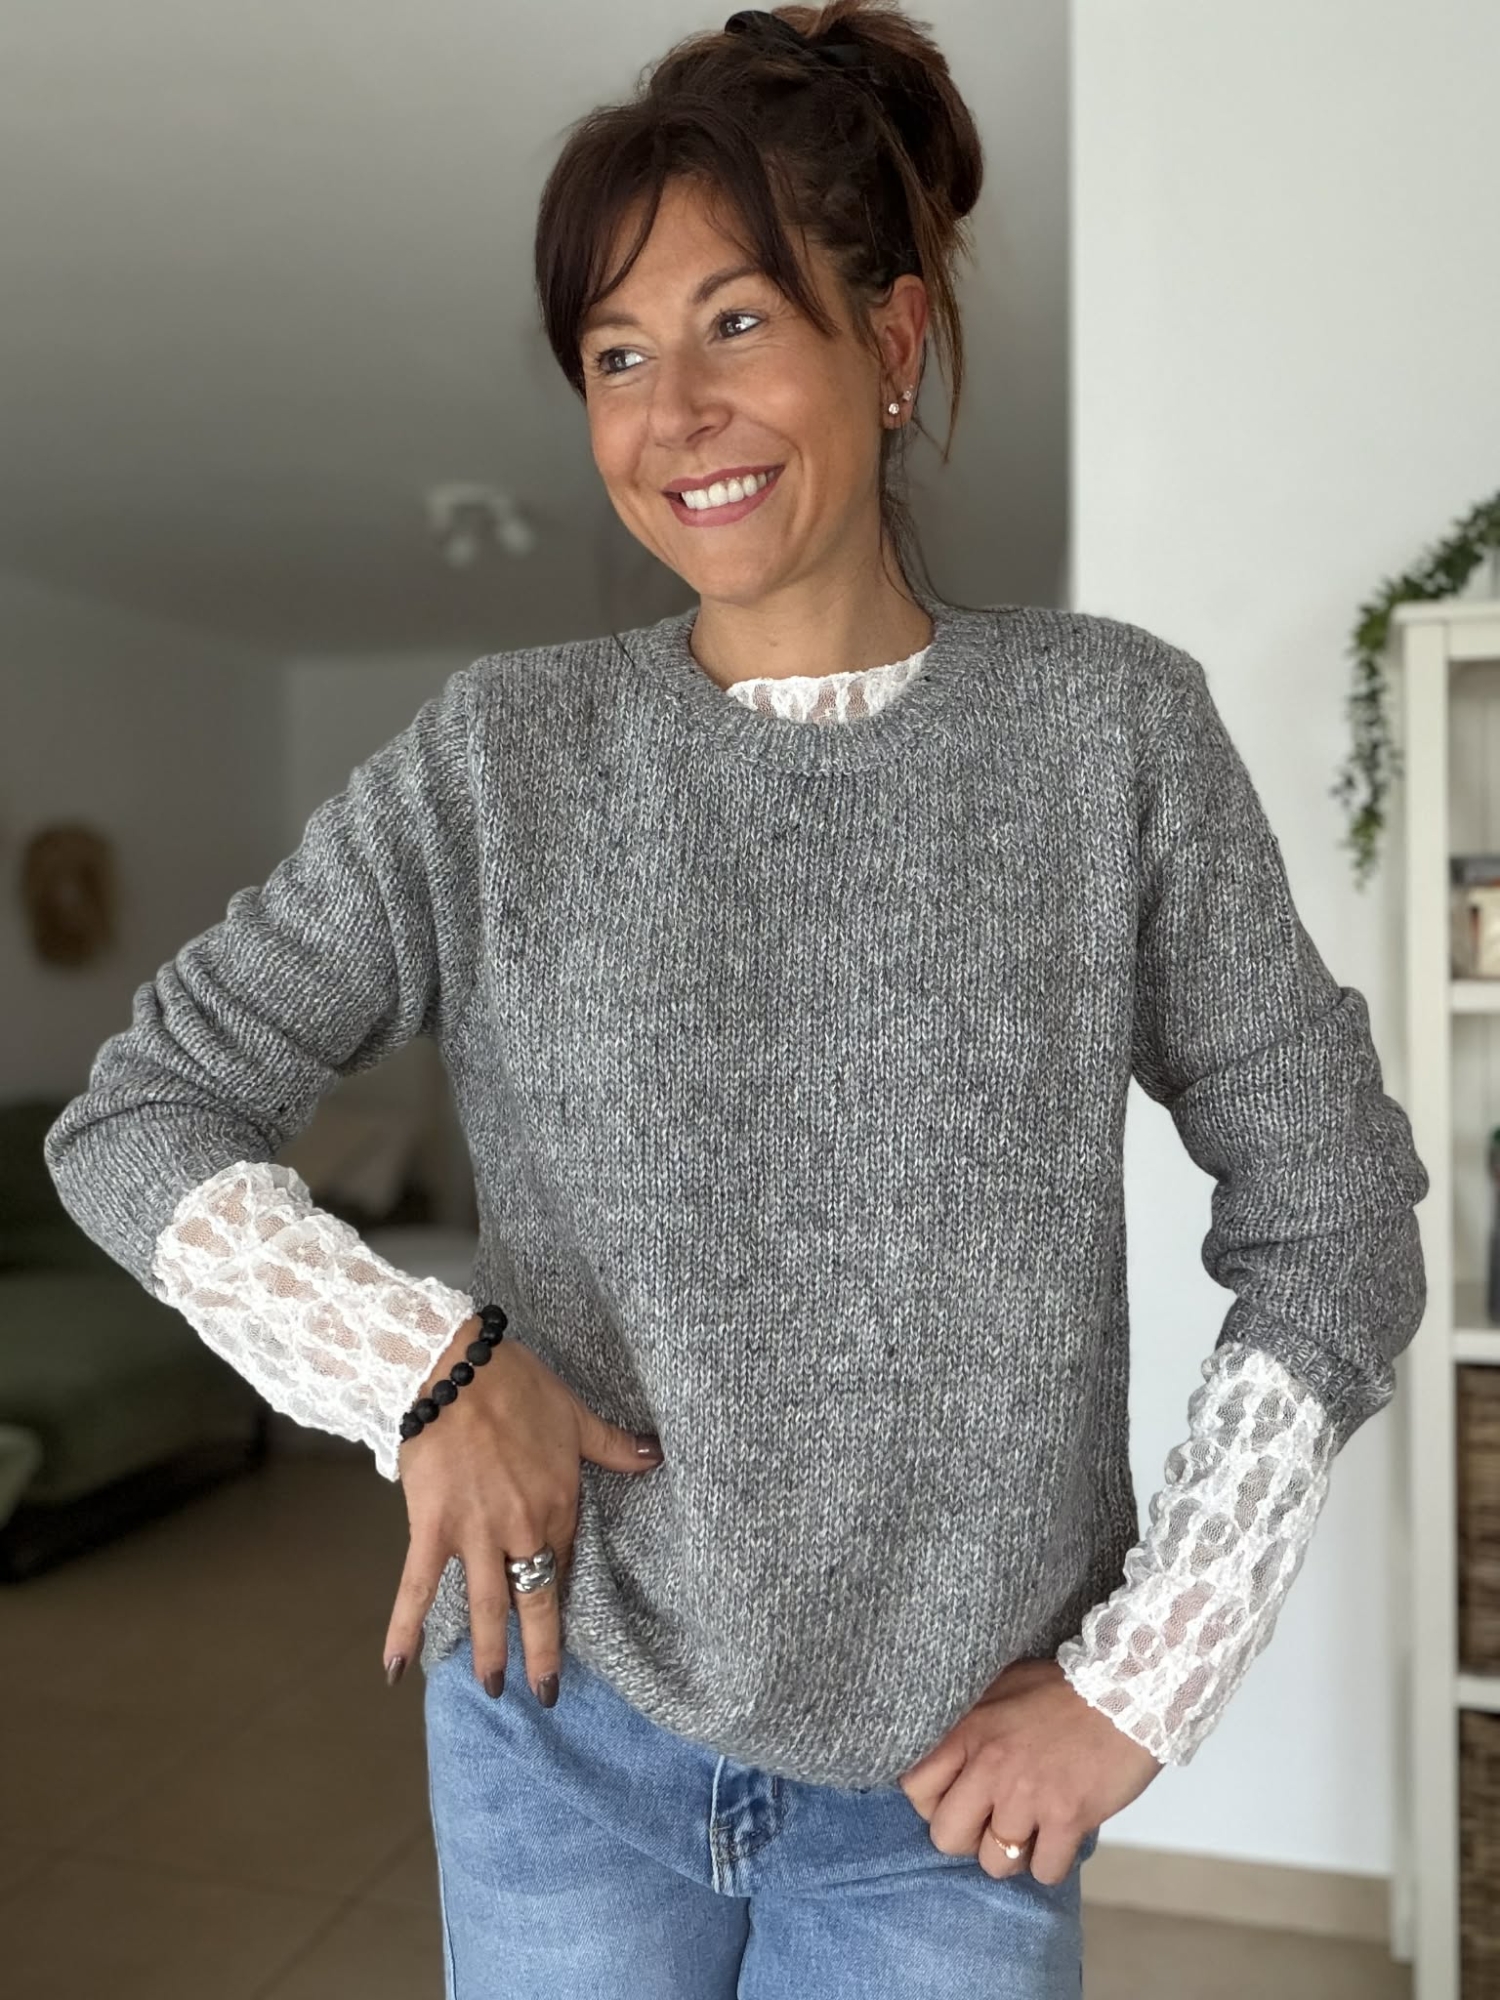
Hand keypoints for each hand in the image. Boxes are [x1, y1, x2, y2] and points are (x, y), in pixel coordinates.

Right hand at [381, 1316, 664, 1703]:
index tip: (561, 1621)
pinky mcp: (432, 1527)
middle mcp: (521, 1529)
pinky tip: (396, 1668)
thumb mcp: (576, 1416)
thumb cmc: (519, 1386)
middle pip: (532, 1601)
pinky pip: (417, 1587)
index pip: (563, 1561)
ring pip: (485, 1605)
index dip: (562, 1591)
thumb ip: (614, 1446)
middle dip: (540, 1651)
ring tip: (493, 1690)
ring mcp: (476, 1534)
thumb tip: (656, 1455)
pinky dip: (405, 1628)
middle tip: (544, 1693)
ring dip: (489, 1651)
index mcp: (558, 1504)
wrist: (459, 1368)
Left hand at [896, 1656, 1164, 1885]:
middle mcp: (990, 1766)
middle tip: (993, 1822)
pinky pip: (1044, 1871)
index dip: (932, 1803)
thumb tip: (941, 1748)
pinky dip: (1052, 1862)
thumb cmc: (1064, 1689)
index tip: (955, 1800)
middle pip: (947, 1838)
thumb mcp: (1002, 1686)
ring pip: (995, 1863)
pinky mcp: (1067, 1819)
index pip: (914, 1787)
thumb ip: (969, 1720)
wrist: (1128, 1692)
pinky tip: (1061, 1836)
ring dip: (1013, 1853)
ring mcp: (1028, 1796)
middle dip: (968, 1837)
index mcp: (968, 1730)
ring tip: (1031, 1830)